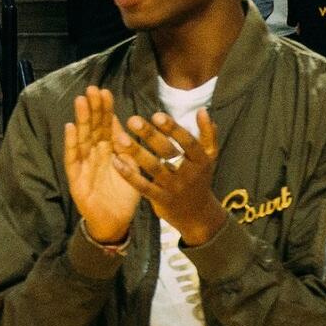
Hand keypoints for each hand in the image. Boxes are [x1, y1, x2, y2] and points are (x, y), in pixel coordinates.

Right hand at [64, 88, 140, 245]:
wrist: (116, 222)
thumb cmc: (125, 195)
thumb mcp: (133, 168)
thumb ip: (130, 148)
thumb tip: (132, 124)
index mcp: (108, 151)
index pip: (105, 126)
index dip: (105, 109)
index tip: (105, 92)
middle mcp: (94, 154)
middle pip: (93, 128)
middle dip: (92, 109)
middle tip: (92, 89)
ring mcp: (84, 165)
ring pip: (82, 138)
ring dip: (81, 120)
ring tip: (81, 101)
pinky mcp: (76, 178)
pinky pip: (72, 158)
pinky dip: (71, 143)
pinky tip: (71, 128)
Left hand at [114, 107, 228, 247]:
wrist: (197, 215)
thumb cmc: (200, 178)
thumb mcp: (209, 157)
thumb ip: (207, 134)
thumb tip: (203, 110)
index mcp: (201, 160)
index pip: (188, 142)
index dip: (173, 129)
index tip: (156, 115)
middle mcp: (189, 174)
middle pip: (168, 152)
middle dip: (150, 135)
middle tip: (132, 120)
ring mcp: (174, 188)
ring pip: (153, 168)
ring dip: (136, 152)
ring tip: (120, 137)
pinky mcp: (161, 200)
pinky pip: (143, 186)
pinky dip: (129, 175)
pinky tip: (115, 161)